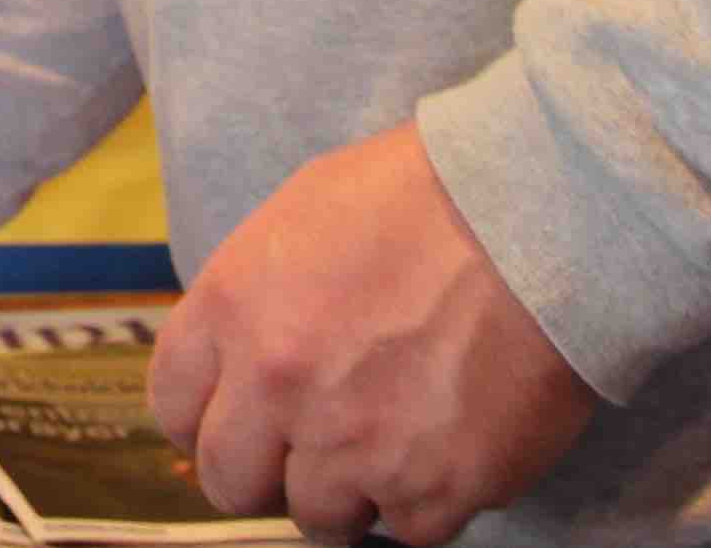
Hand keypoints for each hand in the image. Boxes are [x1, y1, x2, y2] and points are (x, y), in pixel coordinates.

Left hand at [146, 121, 594, 546]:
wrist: (537, 215)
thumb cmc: (422, 196)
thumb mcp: (300, 215)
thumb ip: (256, 299)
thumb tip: (246, 355)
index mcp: (233, 309)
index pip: (173, 405)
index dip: (207, 420)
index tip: (240, 421)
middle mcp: (278, 387)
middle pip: (230, 482)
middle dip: (266, 471)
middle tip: (311, 447)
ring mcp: (353, 446)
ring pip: (319, 519)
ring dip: (350, 491)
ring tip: (393, 439)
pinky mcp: (435, 488)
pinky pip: (409, 531)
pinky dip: (429, 500)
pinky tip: (450, 444)